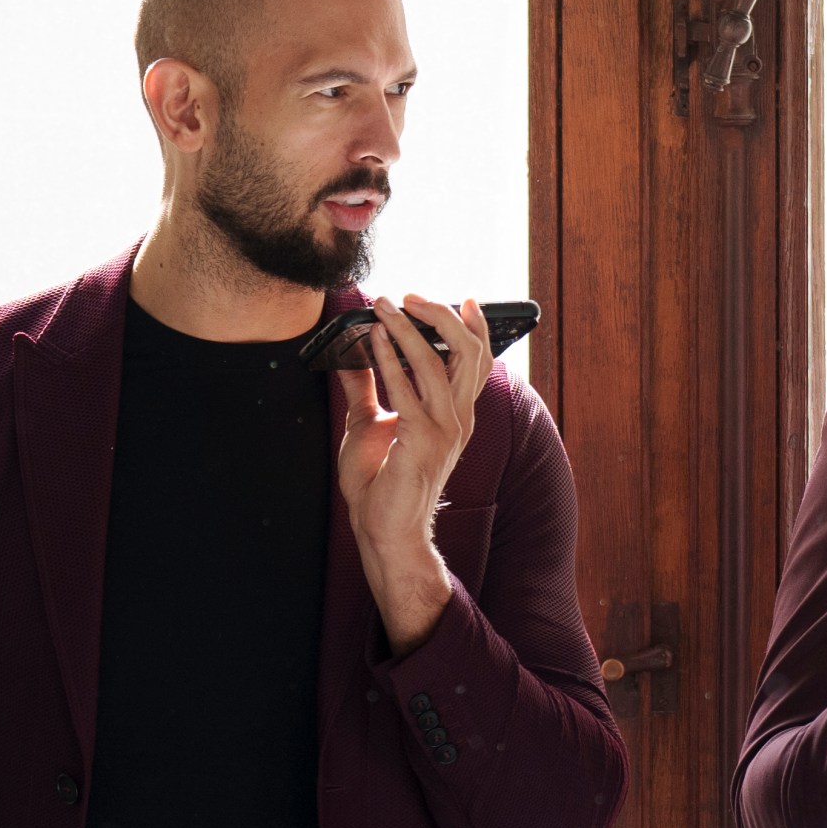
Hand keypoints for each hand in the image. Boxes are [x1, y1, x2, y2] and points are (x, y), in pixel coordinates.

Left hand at [335, 295, 490, 653]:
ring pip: (437, 363)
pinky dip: (389, 358)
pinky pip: (407, 388)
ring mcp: (444, 430)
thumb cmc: (380, 484)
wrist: (385, 531)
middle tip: (412, 296)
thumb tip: (348, 353)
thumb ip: (364, 387)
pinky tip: (372, 338)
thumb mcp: (368, 424)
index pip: (478, 361)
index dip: (477, 327)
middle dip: (443, 317)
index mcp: (456, 415)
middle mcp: (458, 419)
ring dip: (408, 329)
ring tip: (384, 306)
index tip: (464, 298)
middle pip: (469, 353)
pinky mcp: (421, 440)